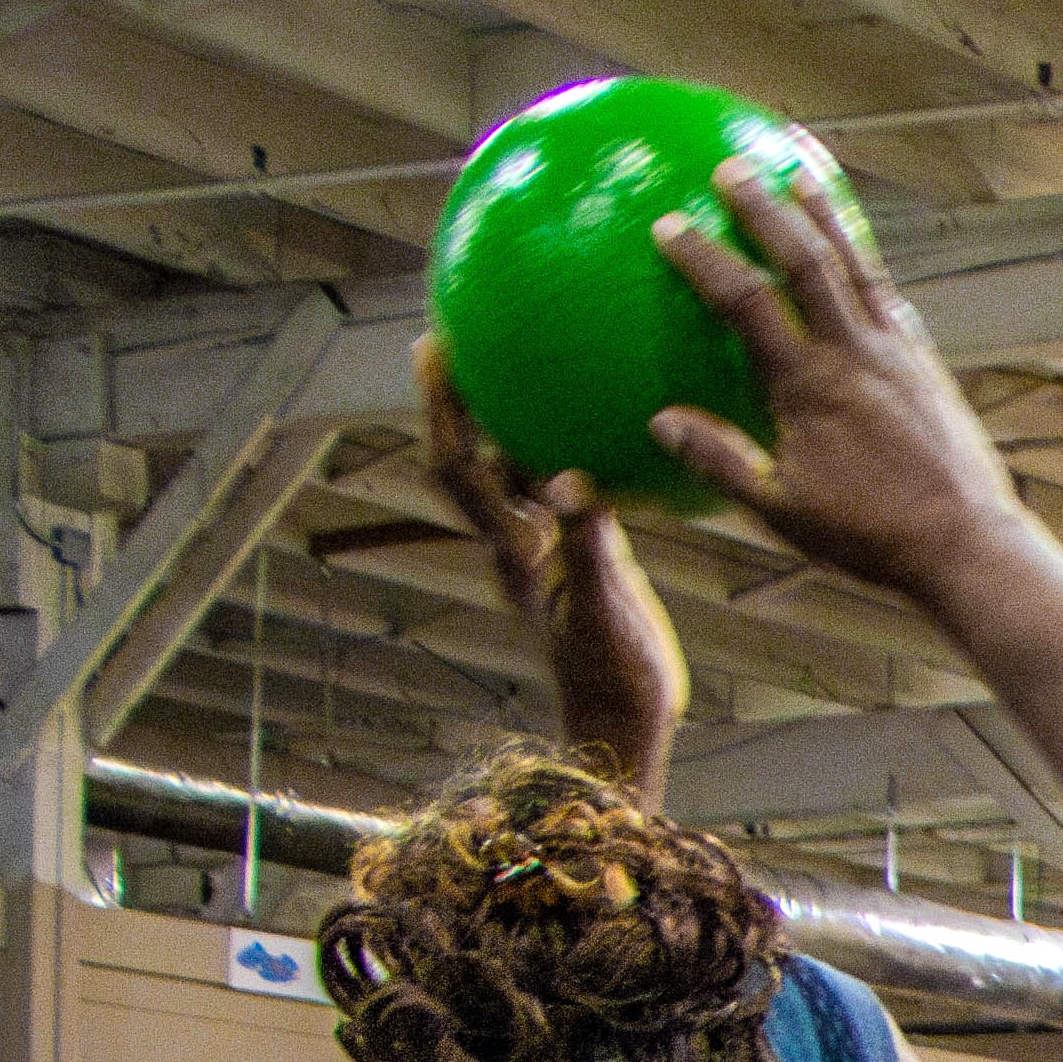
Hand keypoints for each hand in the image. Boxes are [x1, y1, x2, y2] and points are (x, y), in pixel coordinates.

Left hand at [416, 345, 679, 714]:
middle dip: (457, 397)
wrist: (625, 727)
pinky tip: (592, 423)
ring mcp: (547, 551)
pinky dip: (565, 451)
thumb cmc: (615, 680)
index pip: (459, 467)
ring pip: (514, 471)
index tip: (437, 348)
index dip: (443, 407)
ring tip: (518, 361)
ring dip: (506, 418)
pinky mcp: (580, 558)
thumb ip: (587, 543)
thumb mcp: (606, 609)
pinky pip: (564, 490)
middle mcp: (518, 542)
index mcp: (513, 551)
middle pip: (471, 456)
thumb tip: (570, 478)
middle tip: (457, 334)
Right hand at [643, 158, 1030, 602]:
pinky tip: (858, 254)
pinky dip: (867, 266)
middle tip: (731, 168)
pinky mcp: (928, 365)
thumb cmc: (871, 537)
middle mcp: (855, 355)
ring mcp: (898, 354)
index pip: (746, 303)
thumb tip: (660, 423)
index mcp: (809, 387)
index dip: (705, 259)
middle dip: (766, 210)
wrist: (969, 544)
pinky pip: (891, 298)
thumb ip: (720, 462)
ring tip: (800, 174)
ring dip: (826, 217)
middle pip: (806, 260)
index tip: (668, 225)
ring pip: (858, 266)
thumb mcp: (783, 512)